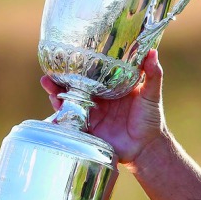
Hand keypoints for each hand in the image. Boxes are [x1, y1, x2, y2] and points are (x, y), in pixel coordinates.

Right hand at [40, 48, 166, 165]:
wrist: (146, 147)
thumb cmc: (151, 120)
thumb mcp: (152, 95)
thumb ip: (153, 75)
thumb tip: (153, 52)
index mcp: (110, 86)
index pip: (92, 72)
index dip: (79, 64)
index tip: (68, 54)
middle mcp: (98, 98)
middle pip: (75, 84)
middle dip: (61, 77)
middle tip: (50, 70)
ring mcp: (91, 112)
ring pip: (69, 99)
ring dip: (56, 92)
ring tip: (47, 84)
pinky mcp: (87, 127)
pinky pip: (70, 118)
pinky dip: (60, 112)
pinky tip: (54, 104)